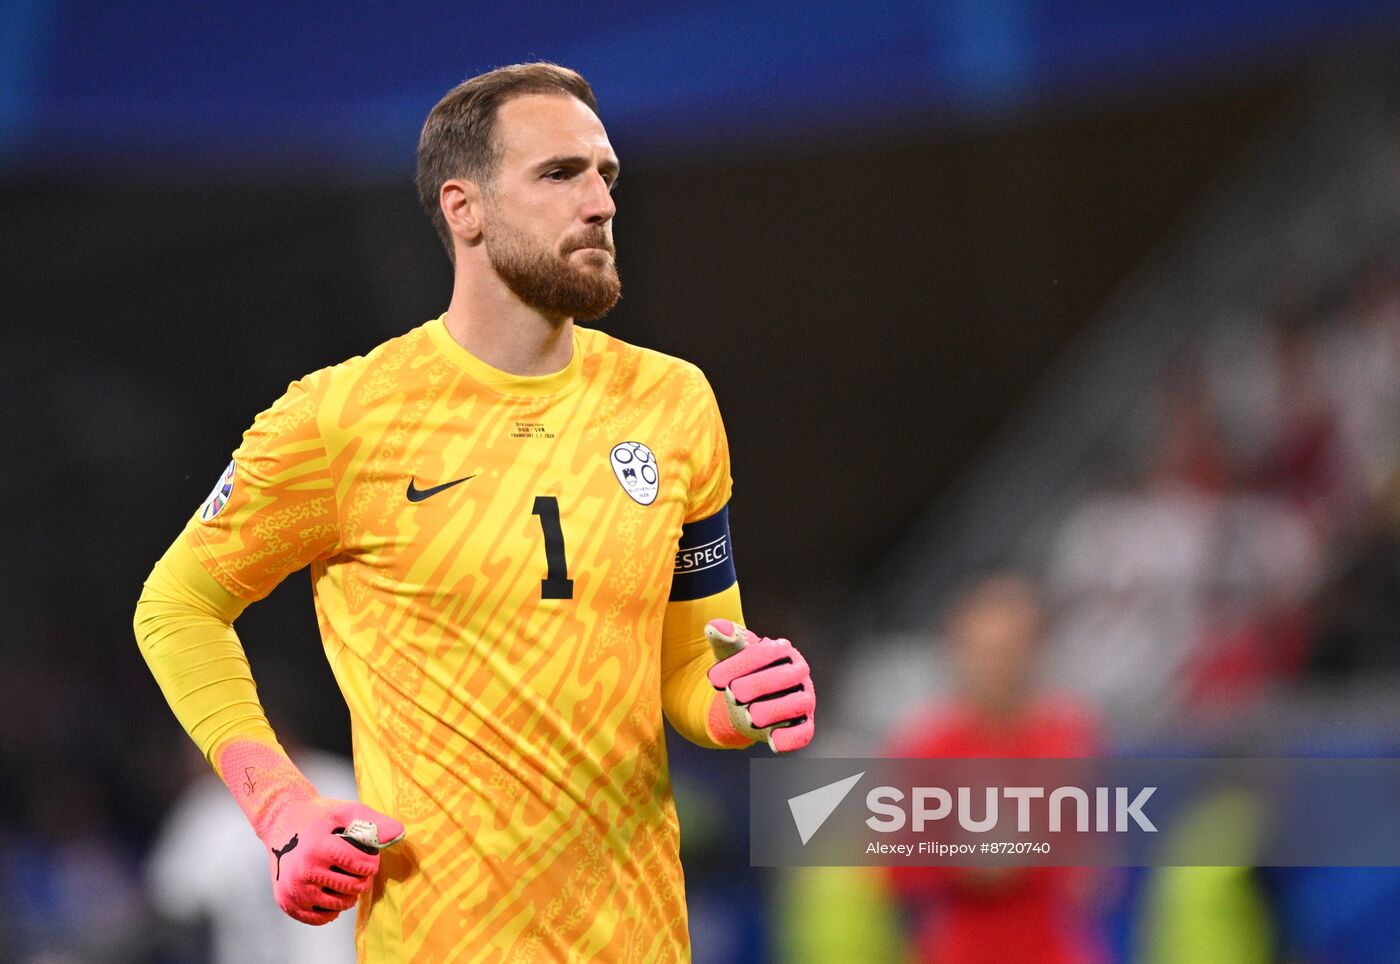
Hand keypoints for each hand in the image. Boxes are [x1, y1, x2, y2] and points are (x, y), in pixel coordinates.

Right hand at [218, 739, 404, 924]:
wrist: (281, 823)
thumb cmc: (319, 817)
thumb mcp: (347, 812)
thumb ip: (374, 823)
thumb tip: (399, 833)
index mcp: (319, 847)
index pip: (360, 865)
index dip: (371, 862)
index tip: (370, 858)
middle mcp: (304, 871)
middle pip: (352, 887)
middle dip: (363, 879)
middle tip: (360, 871)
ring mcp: (294, 889)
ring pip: (338, 905)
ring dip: (350, 895)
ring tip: (347, 880)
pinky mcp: (287, 902)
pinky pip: (319, 918)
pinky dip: (331, 909)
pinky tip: (332, 893)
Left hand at [704, 619, 814, 752]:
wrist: (749, 699)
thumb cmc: (743, 671)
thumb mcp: (731, 655)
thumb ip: (724, 640)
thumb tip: (714, 627)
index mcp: (782, 651)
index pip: (765, 653)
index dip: (739, 665)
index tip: (714, 680)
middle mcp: (798, 673)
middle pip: (784, 677)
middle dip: (757, 685)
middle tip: (733, 695)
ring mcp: (803, 699)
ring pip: (797, 704)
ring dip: (773, 710)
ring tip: (750, 715)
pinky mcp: (803, 725)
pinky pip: (804, 733)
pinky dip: (791, 738)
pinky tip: (773, 741)